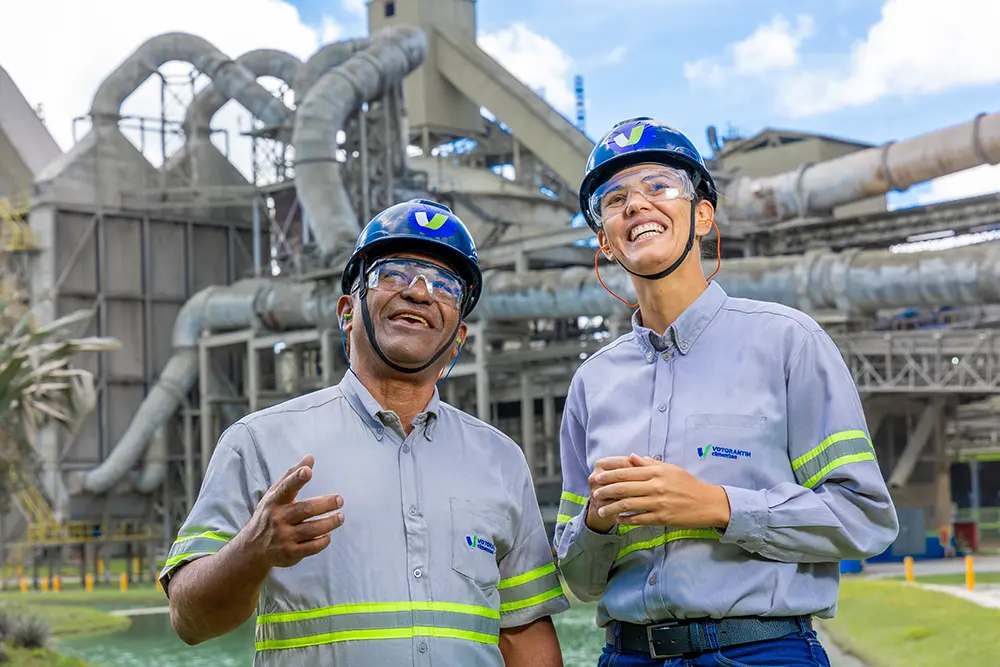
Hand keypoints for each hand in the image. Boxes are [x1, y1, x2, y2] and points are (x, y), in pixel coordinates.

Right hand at [239, 455, 344, 567]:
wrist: (252, 549)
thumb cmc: (269, 514)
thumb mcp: (275, 494)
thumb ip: (292, 475)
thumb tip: (310, 457)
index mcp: (275, 501)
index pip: (286, 487)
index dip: (297, 478)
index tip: (308, 471)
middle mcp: (278, 519)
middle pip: (306, 509)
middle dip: (326, 504)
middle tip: (340, 500)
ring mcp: (283, 537)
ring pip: (312, 529)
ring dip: (330, 523)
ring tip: (340, 517)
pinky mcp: (290, 553)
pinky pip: (312, 547)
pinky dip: (323, 540)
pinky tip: (328, 534)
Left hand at [592, 453, 730, 529]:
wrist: (708, 503)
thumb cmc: (688, 484)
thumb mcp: (670, 469)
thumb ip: (650, 463)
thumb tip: (632, 457)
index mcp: (657, 472)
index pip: (627, 472)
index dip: (609, 474)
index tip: (598, 476)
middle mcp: (656, 486)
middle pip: (624, 488)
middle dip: (606, 490)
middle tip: (594, 492)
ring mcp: (659, 503)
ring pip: (628, 505)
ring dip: (611, 507)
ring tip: (601, 509)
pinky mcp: (662, 518)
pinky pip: (639, 519)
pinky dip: (626, 519)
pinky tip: (618, 519)